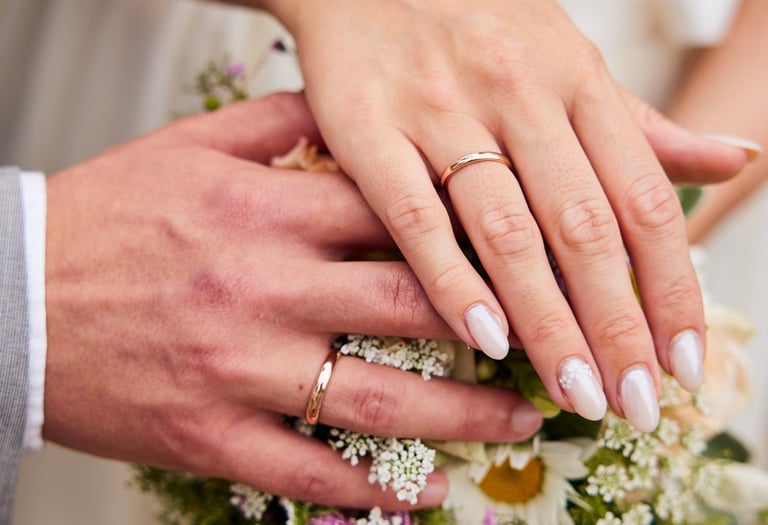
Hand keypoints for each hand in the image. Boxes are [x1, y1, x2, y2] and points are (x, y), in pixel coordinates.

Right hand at [43, 92, 541, 509]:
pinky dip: (371, 487)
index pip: (397, 216)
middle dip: (494, 324)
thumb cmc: (103, 219)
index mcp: (265, 213)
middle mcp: (265, 289)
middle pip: (408, 306)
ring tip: (520, 419)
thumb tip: (339, 110)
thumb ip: (272, 126)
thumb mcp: (185, 150)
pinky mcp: (210, 434)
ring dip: (463, 415)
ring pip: (378, 398)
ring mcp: (241, 369)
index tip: (523, 251)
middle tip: (550, 340)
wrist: (12, 297)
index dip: (471, 232)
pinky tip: (421, 493)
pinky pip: (307, 468)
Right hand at [262, 0, 757, 430]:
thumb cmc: (475, 22)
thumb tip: (733, 160)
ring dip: (549, 323)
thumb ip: (641, 126)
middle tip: (635, 405)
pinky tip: (485, 339)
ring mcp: (441, 111)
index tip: (683, 363)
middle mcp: (519, 93)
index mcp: (577, 79)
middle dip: (617, 327)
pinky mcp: (368, 129)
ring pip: (509, 233)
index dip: (672, 288)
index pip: (643, 200)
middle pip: (584, 230)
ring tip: (577, 394)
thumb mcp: (569, 60)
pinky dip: (454, 281)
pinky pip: (416, 216)